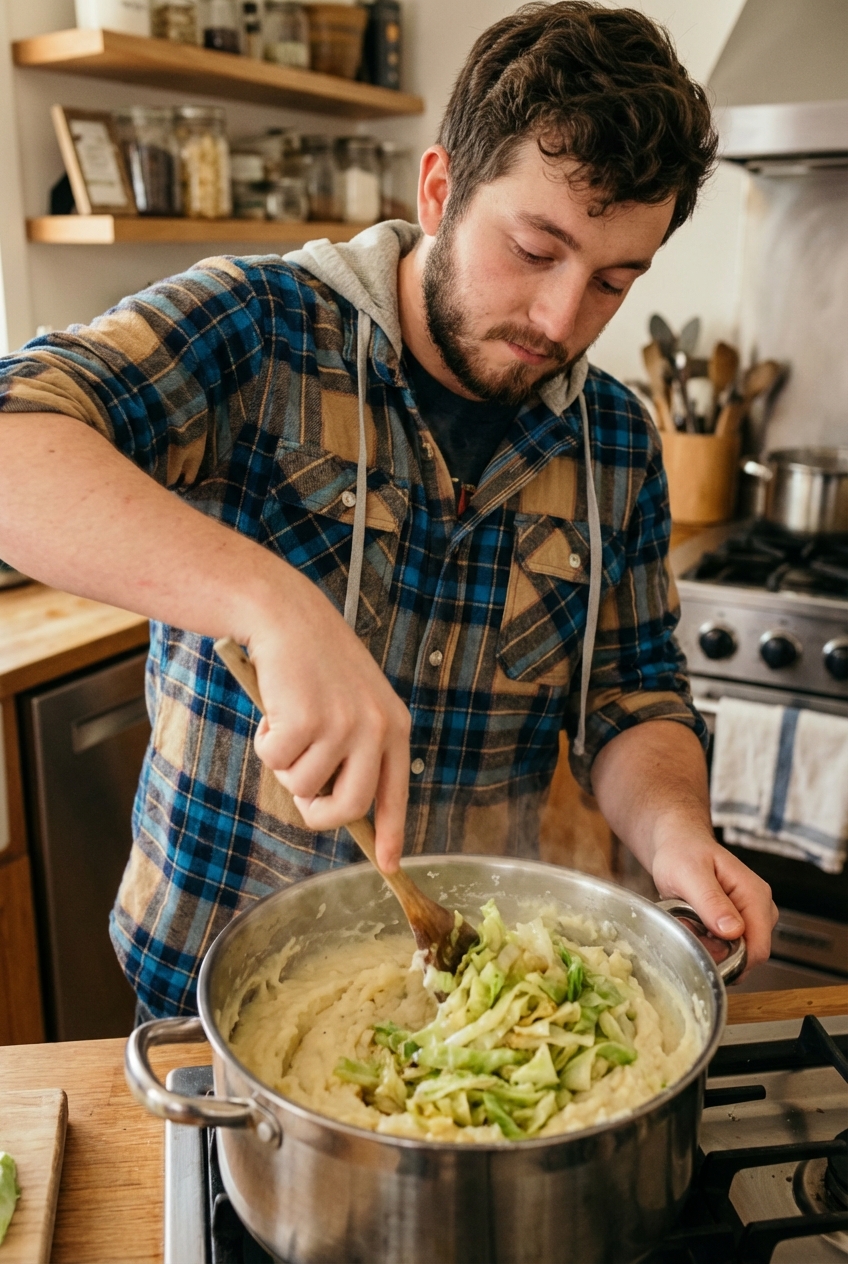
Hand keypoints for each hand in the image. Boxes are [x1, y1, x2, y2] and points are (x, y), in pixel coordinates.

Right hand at [247, 568, 410, 871]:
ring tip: (286, 722)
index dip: (392, 833)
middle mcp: (375, 729)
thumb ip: (353, 749)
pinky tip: (273, 708)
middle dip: (317, 814)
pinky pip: (275, 762)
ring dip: (283, 762)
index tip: (391, 866)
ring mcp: (342, 726)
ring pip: (302, 784)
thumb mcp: (352, 702)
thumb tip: (332, 805)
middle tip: (302, 799)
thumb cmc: (314, 661)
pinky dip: (264, 742)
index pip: (396, 792)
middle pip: (348, 808)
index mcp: (393, 726)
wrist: (287, 615)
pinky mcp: (307, 722)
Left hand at [651, 833, 777, 971]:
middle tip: (688, 930)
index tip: (702, 953)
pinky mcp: (739, 922)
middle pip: (748, 955)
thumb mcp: (690, 874)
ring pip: (736, 953)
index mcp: (754, 895)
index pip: (759, 948)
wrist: (676, 843)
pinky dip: (707, 942)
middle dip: (716, 953)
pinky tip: (692, 924)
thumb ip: (711, 902)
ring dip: (709, 947)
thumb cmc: (682, 852)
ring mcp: (751, 915)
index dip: (733, 961)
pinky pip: (727, 946)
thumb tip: (733, 931)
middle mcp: (760, 907)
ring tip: (688, 921)